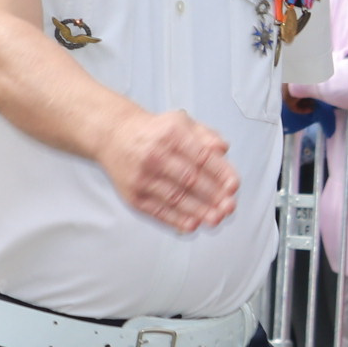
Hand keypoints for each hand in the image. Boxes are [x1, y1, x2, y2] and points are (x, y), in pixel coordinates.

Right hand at [103, 109, 237, 231]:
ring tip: (215, 218)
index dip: (221, 173)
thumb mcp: (181, 122)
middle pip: (190, 179)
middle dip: (213, 195)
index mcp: (171, 134)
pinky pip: (158, 211)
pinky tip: (192, 224)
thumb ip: (206, 135)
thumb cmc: (153, 131)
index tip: (233, 186)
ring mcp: (142, 176)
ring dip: (199, 211)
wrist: (114, 135)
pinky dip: (176, 220)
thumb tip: (223, 150)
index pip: (202, 156)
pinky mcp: (133, 195)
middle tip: (228, 206)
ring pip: (175, 198)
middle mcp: (155, 154)